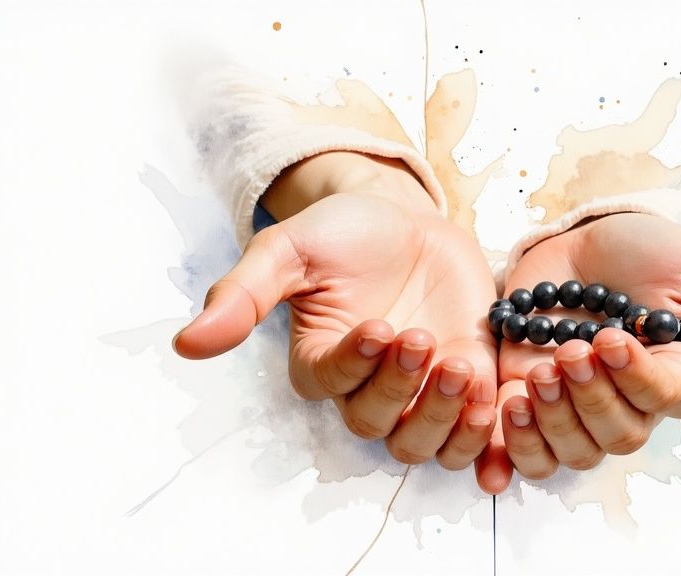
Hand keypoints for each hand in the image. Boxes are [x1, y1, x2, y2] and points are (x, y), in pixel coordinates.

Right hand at [172, 152, 499, 487]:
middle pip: (379, 425)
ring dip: (445, 418)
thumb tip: (187, 344)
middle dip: (403, 388)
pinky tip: (492, 406)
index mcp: (321, 362)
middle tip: (422, 338)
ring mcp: (419, 391)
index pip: (332, 385)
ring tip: (461, 369)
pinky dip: (484, 437)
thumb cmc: (344, 232)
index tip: (379, 324)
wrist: (408, 220)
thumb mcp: (292, 249)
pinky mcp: (465, 383)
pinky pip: (472, 434)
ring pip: (424, 442)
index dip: (356, 364)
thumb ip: (246, 293)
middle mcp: (368, 388)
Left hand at [486, 213, 680, 486]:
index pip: (666, 399)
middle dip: (591, 395)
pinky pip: (529, 456)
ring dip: (553, 419)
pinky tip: (511, 409)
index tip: (612, 336)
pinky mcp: (535, 409)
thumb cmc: (643, 251)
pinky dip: (517, 446)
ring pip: (575, 450)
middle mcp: (633, 404)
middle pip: (618, 434)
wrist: (572, 241)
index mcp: (679, 375)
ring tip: (538, 376)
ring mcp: (581, 410)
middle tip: (570, 350)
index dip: (638, 378)